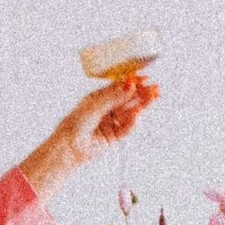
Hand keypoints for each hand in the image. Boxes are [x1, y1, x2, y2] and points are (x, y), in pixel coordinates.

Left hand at [18, 75, 159, 201]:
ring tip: (153, 97)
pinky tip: (137, 115)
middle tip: (155, 88)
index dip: (132, 82)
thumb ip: (114, 96)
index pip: (119, 87)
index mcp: (98, 97)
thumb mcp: (95, 105)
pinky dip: (132, 122)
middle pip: (127, 99)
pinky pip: (126, 128)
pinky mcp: (114, 136)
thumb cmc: (75, 124)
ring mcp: (111, 122)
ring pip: (130, 112)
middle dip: (141, 93)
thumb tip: (130, 84)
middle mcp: (106, 109)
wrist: (69, 147)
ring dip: (141, 105)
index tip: (145, 77)